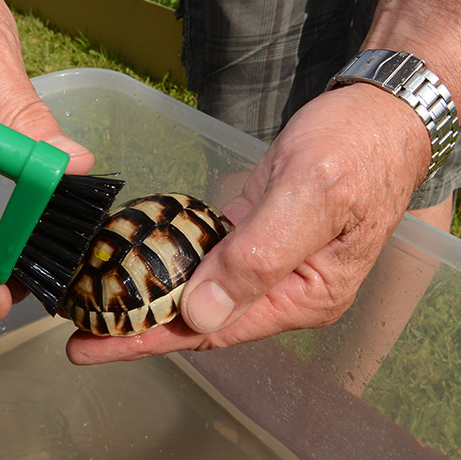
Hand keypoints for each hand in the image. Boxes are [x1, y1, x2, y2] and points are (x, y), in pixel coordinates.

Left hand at [66, 84, 430, 363]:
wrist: (382, 110)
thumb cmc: (356, 148)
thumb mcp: (309, 196)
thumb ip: (256, 258)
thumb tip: (199, 314)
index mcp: (304, 297)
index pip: (214, 330)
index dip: (150, 340)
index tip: (93, 349)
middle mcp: (286, 291)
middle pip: (202, 321)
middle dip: (140, 329)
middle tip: (79, 335)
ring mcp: (271, 265)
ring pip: (199, 294)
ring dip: (150, 300)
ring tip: (94, 306)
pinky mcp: (256, 236)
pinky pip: (206, 262)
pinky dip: (169, 267)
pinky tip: (134, 267)